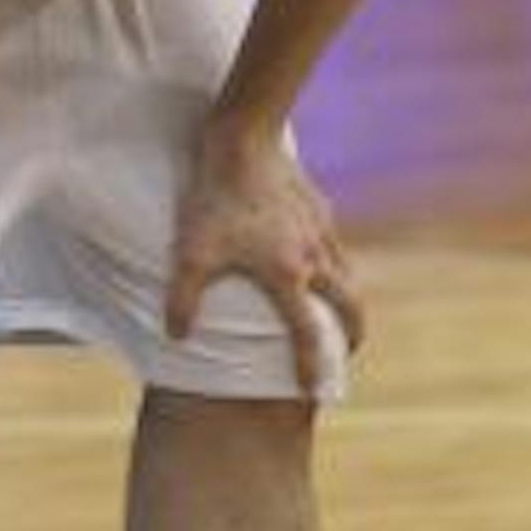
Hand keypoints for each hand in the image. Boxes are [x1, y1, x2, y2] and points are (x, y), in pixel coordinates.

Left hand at [165, 118, 364, 393]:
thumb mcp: (190, 252)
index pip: (307, 334)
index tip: (313, 389)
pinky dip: (334, 261)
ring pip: (348, 272)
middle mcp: (313, 257)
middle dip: (352, 332)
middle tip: (347, 349)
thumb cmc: (216, 199)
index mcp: (287, 275)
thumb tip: (177, 336)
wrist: (244, 141)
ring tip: (339, 309)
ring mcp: (321, 229)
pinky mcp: (319, 206)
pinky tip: (318, 257)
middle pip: (349, 304)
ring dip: (347, 296)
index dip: (310, 365)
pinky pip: (335, 242)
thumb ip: (182, 300)